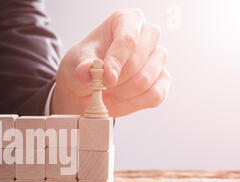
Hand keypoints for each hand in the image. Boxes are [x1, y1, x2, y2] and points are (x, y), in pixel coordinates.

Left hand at [52, 8, 171, 117]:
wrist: (88, 87)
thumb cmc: (86, 65)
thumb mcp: (76, 61)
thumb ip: (82, 65)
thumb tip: (85, 71)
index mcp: (127, 21)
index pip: (128, 38)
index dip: (116, 60)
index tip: (106, 77)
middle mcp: (147, 35)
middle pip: (138, 62)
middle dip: (116, 79)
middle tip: (102, 83)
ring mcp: (158, 57)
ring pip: (145, 80)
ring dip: (122, 91)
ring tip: (110, 89)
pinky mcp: (163, 80)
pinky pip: (155, 95)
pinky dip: (134, 102)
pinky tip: (122, 96)